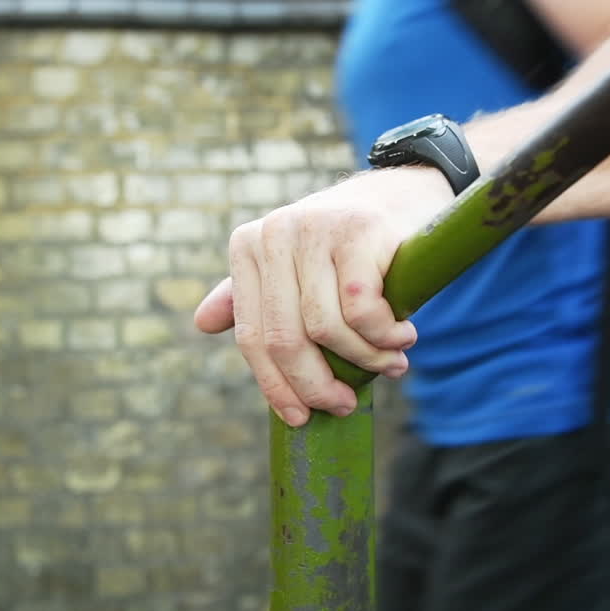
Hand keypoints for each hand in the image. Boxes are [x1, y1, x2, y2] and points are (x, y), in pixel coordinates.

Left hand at [194, 167, 451, 426]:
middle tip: (346, 405)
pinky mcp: (358, 230)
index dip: (275, 386)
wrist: (407, 192)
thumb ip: (253, 296)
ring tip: (391, 364)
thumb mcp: (296, 266)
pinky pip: (362, 310)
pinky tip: (403, 337)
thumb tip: (202, 324)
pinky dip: (384, 336)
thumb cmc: (349, 244)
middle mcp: (274, 233)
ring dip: (365, 360)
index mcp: (248, 246)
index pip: (252, 336)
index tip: (300, 418)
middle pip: (284, 338)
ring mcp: (315, 229)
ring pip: (326, 328)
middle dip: (316, 385)